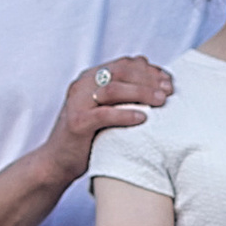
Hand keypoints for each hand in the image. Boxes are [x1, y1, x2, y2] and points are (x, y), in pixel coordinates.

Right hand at [50, 51, 172, 181]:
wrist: (58, 161)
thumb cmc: (88, 136)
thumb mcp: (106, 108)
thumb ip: (123, 93)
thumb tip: (153, 79)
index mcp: (91, 78)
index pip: (124, 64)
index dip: (149, 70)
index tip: (168, 81)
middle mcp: (83, 85)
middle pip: (121, 72)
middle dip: (149, 79)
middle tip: (168, 91)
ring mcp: (77, 102)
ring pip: (113, 89)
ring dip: (141, 93)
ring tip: (161, 101)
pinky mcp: (77, 122)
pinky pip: (104, 114)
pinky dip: (125, 114)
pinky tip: (142, 118)